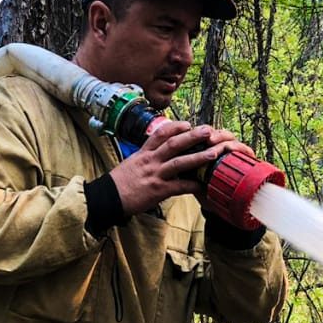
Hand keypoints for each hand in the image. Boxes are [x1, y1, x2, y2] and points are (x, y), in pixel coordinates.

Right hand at [110, 123, 248, 214]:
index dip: (175, 126)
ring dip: (198, 157)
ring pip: (179, 162)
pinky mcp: (158, 190)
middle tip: (208, 130)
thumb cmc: (120, 182)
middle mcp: (150, 160)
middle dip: (192, 136)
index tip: (187, 123)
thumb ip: (146, 157)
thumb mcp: (132, 163)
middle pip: (173, 143)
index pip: (160, 134)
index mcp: (144, 153)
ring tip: (213, 152)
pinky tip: (203, 184)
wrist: (108, 198)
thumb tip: (159, 152)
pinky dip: (193, 185)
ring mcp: (155, 175)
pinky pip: (179, 187)